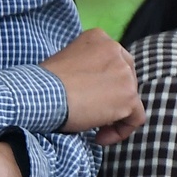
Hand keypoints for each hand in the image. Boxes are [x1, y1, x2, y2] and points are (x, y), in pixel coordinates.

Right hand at [40, 29, 144, 145]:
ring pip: (131, 100)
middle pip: (127, 79)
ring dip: (113, 117)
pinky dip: (121, 131)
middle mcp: (116, 51)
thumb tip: (94, 86)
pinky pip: (136, 118)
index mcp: (99, 38)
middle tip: (91, 113)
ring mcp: (125, 73)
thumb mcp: (64, 60)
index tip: (89, 97)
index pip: (114, 62)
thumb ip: (86, 66)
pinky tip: (100, 137)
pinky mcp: (129, 96)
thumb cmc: (43, 83)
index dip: (105, 83)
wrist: (40, 95)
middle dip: (112, 99)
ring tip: (92, 129)